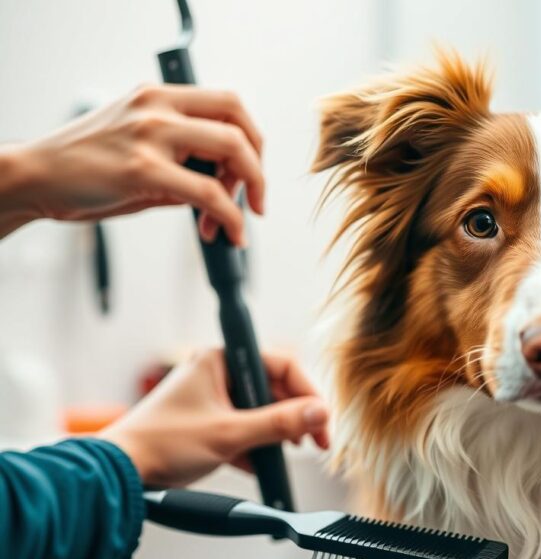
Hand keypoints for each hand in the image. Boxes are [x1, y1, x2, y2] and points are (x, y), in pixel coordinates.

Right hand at [0, 85, 263, 243]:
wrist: (34, 177)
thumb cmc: (86, 168)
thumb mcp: (141, 147)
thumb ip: (184, 158)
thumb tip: (228, 186)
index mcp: (157, 95)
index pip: (228, 104)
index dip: (252, 139)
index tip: (252, 173)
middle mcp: (157, 105)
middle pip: (238, 122)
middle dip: (257, 166)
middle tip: (256, 199)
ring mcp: (150, 134)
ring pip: (232, 150)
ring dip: (249, 188)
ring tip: (238, 220)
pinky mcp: (142, 169)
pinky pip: (208, 192)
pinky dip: (231, 215)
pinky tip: (231, 232)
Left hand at [99, 349, 329, 486]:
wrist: (118, 473)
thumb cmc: (161, 443)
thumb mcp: (230, 434)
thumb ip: (279, 423)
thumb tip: (319, 414)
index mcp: (220, 360)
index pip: (281, 364)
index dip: (306, 391)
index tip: (321, 417)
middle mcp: (216, 373)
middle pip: (273, 389)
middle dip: (293, 417)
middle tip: (313, 440)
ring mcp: (211, 398)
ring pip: (259, 411)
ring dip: (274, 434)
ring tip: (285, 453)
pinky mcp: (206, 422)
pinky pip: (243, 427)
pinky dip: (254, 445)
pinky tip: (258, 464)